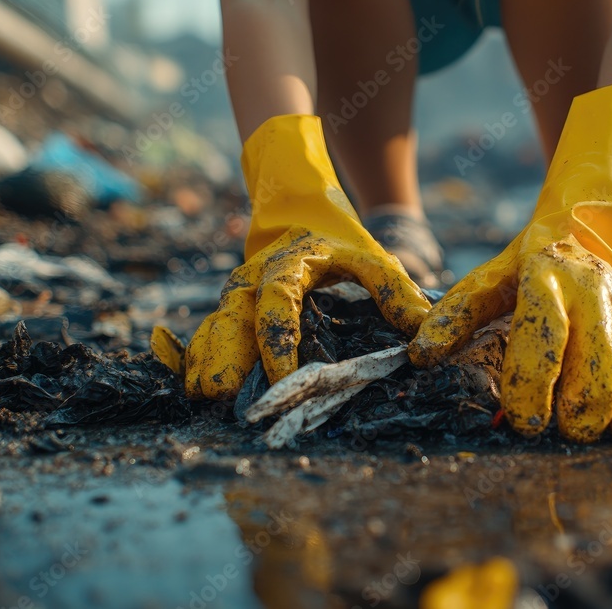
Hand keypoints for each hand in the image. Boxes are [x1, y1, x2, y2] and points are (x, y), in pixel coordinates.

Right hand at [185, 115, 429, 398]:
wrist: (303, 213)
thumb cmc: (342, 243)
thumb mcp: (373, 257)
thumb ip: (395, 290)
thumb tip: (421, 331)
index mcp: (287, 266)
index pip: (276, 305)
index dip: (277, 340)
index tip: (281, 376)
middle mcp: (252, 280)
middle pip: (232, 319)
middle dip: (224, 358)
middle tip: (220, 396)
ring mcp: (236, 295)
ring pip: (213, 328)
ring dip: (206, 362)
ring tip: (205, 398)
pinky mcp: (230, 308)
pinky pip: (206, 332)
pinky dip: (195, 355)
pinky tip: (190, 383)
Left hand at [409, 86, 611, 442]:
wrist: (577, 238)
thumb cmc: (519, 274)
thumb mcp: (483, 285)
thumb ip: (453, 318)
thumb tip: (420, 356)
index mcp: (546, 276)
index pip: (544, 333)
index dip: (535, 381)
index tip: (525, 422)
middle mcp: (592, 290)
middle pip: (594, 361)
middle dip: (578, 408)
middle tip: (557, 433)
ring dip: (609, 413)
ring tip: (585, 435)